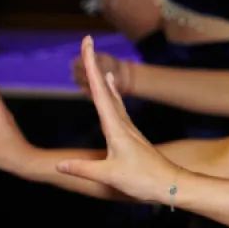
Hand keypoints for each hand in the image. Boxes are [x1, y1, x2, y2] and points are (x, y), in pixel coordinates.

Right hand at [56, 37, 180, 204]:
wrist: (170, 185)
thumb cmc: (143, 180)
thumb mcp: (109, 176)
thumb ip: (82, 169)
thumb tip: (57, 164)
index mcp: (115, 127)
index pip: (98, 91)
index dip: (91, 66)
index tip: (86, 44)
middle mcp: (122, 123)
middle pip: (104, 87)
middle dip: (94, 65)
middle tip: (87, 42)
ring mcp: (128, 128)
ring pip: (112, 97)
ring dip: (102, 80)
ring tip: (99, 65)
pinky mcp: (131, 136)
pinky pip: (118, 109)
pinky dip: (112, 96)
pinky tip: (113, 96)